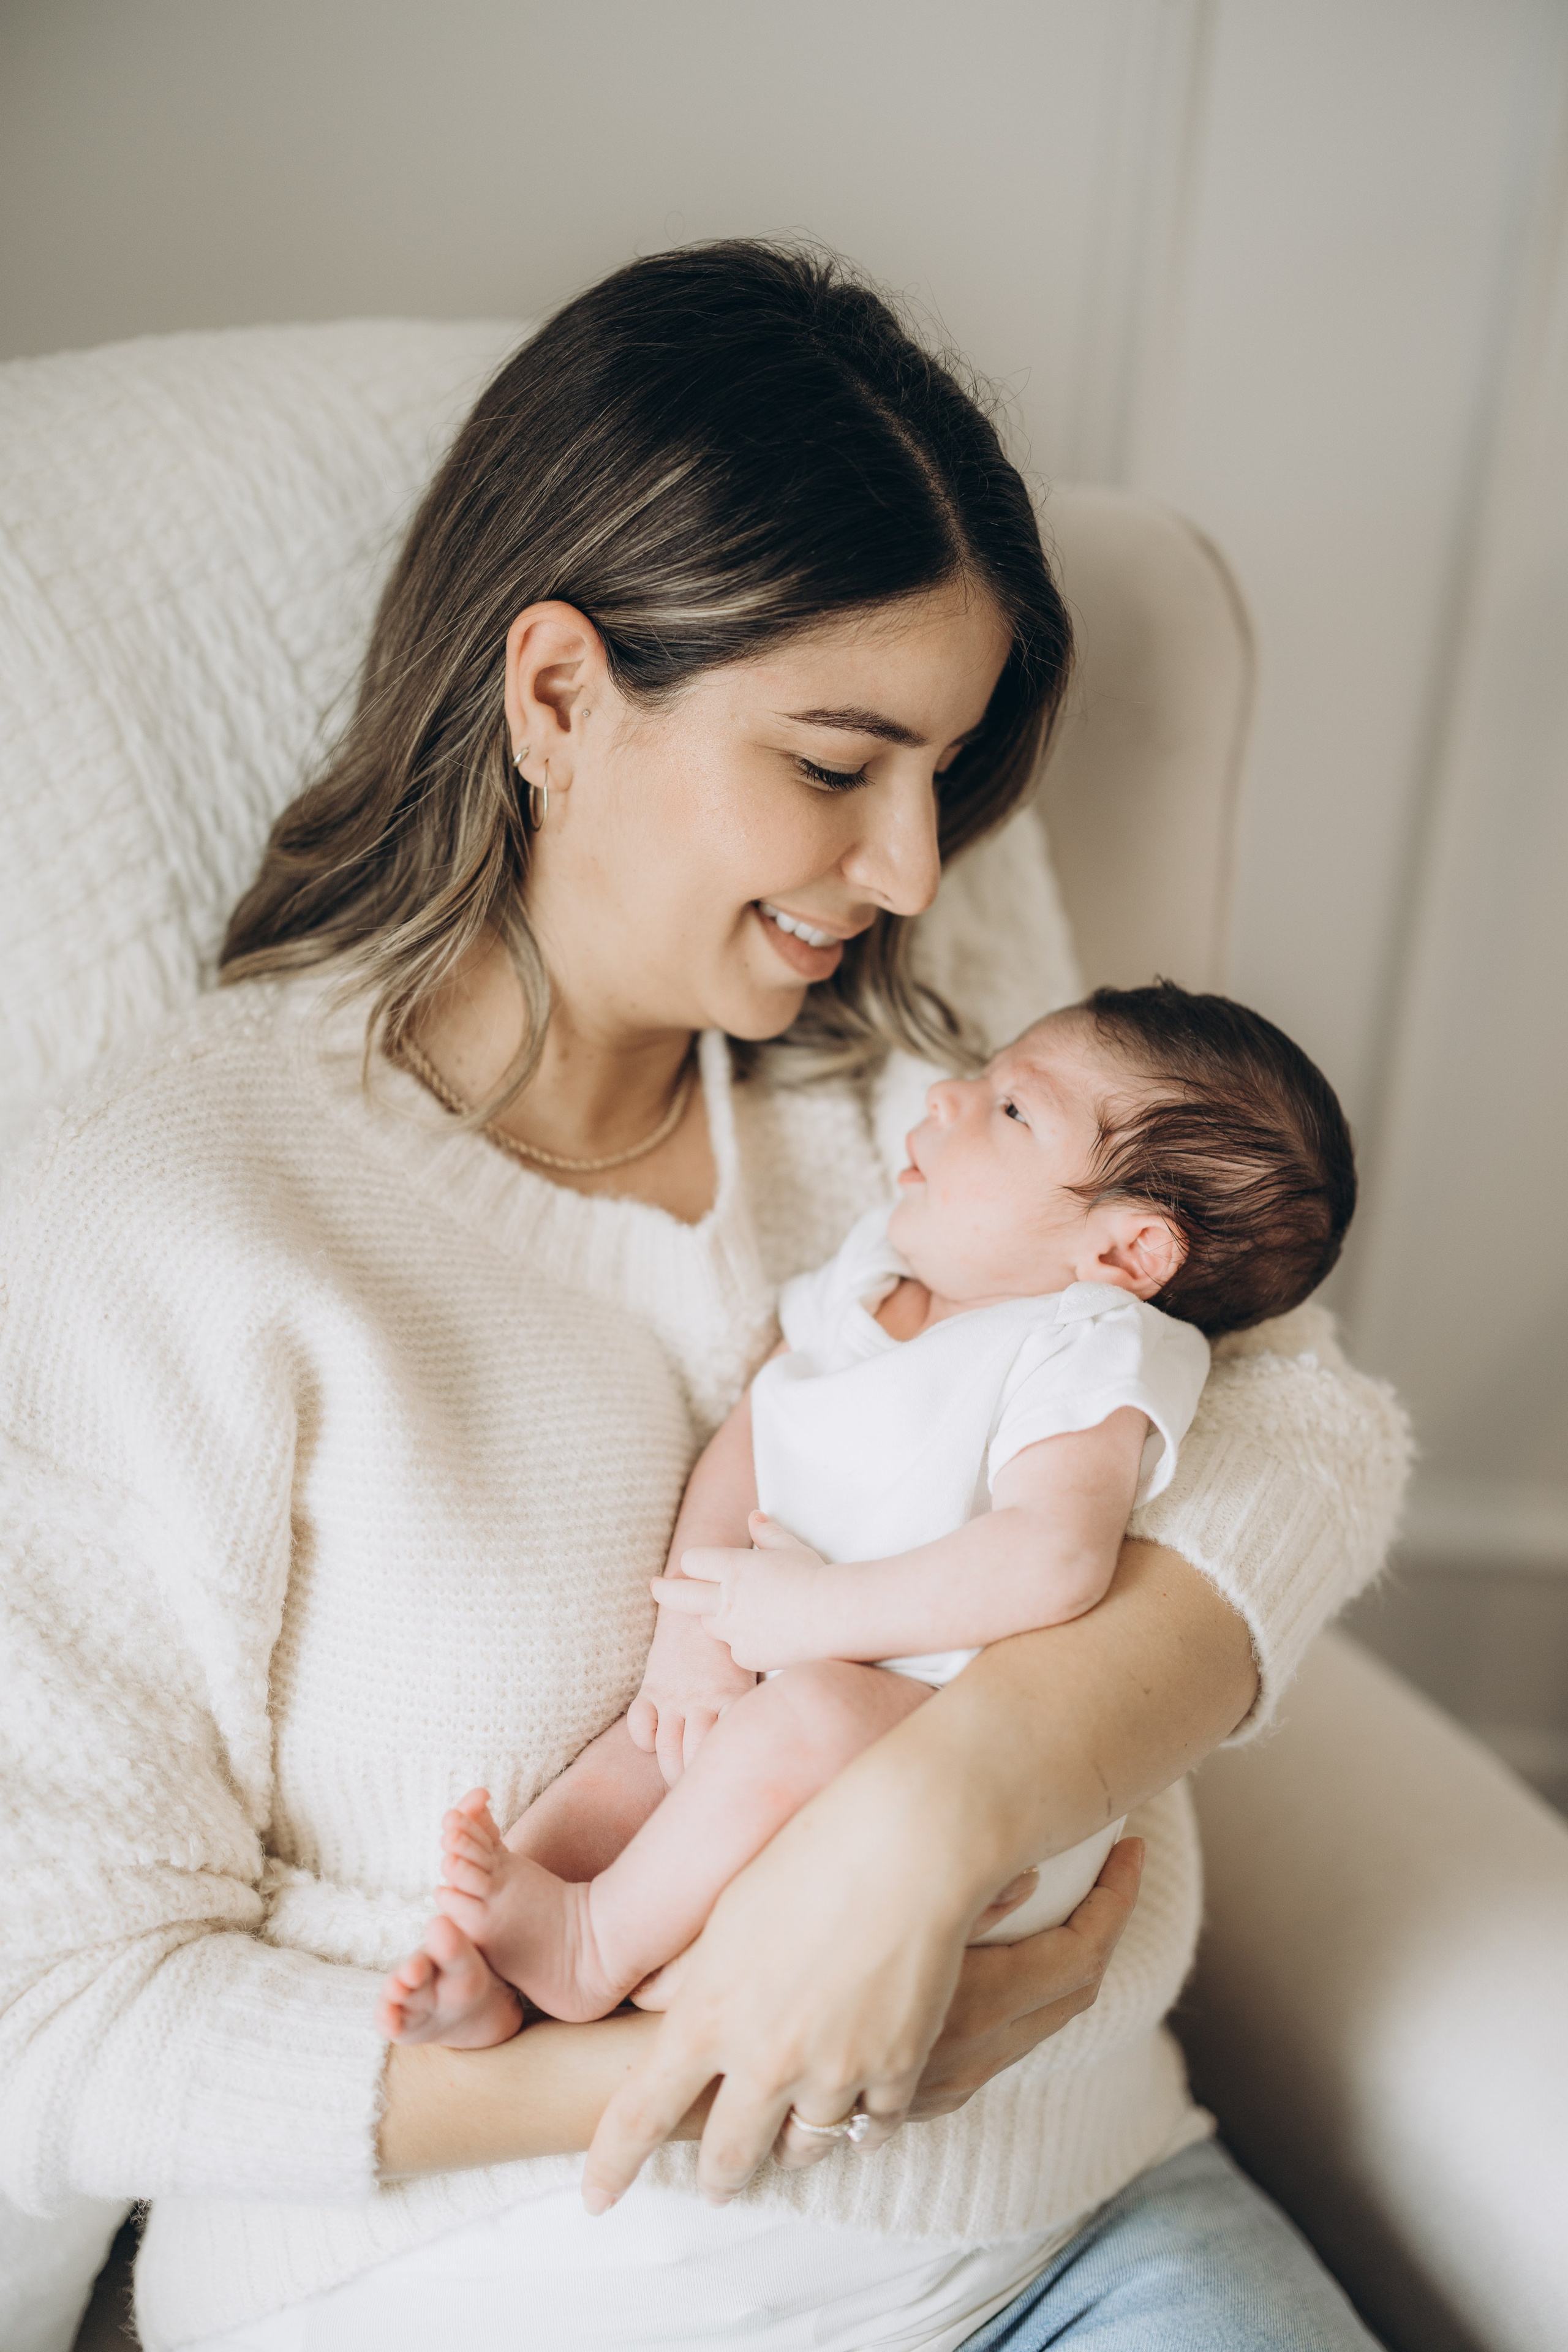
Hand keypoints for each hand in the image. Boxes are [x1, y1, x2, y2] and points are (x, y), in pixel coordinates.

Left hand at [579, 1634, 1141, 2219]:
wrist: (908, 1844)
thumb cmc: (809, 1855)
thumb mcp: (727, 1912)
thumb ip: (689, 1973)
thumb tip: (653, 2006)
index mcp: (708, 2014)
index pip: (639, 2112)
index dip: (612, 2164)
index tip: (598, 2199)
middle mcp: (765, 2058)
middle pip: (728, 2156)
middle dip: (719, 2178)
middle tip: (718, 2184)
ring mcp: (835, 2069)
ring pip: (805, 2149)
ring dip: (792, 2148)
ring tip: (790, 2141)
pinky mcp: (899, 2067)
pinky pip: (873, 2127)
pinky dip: (861, 2123)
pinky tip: (859, 2108)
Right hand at [628, 1601, 755, 1784]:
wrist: (701, 1599)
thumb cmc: (736, 1644)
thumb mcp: (756, 1671)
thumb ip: (766, 1700)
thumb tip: (794, 1735)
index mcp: (734, 1697)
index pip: (729, 1745)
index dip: (728, 1773)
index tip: (736, 1793)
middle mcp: (702, 1700)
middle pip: (693, 1756)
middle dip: (697, 1783)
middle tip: (703, 1798)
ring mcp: (675, 1695)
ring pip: (666, 1748)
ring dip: (671, 1770)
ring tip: (680, 1785)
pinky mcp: (653, 1687)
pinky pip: (640, 1723)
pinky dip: (644, 1739)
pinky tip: (654, 1743)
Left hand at [655, 1511, 829, 1671]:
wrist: (836, 1618)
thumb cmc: (816, 1578)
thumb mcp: (792, 1548)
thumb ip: (768, 1533)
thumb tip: (753, 1516)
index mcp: (733, 1567)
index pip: (693, 1561)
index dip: (695, 1562)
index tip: (693, 1565)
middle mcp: (726, 1599)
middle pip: (679, 1595)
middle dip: (663, 1590)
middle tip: (655, 1586)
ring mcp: (733, 1630)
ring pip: (708, 1623)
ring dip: (714, 1616)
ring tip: (742, 1612)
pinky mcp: (745, 1655)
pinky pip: (733, 1647)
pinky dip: (742, 1641)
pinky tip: (767, 1634)